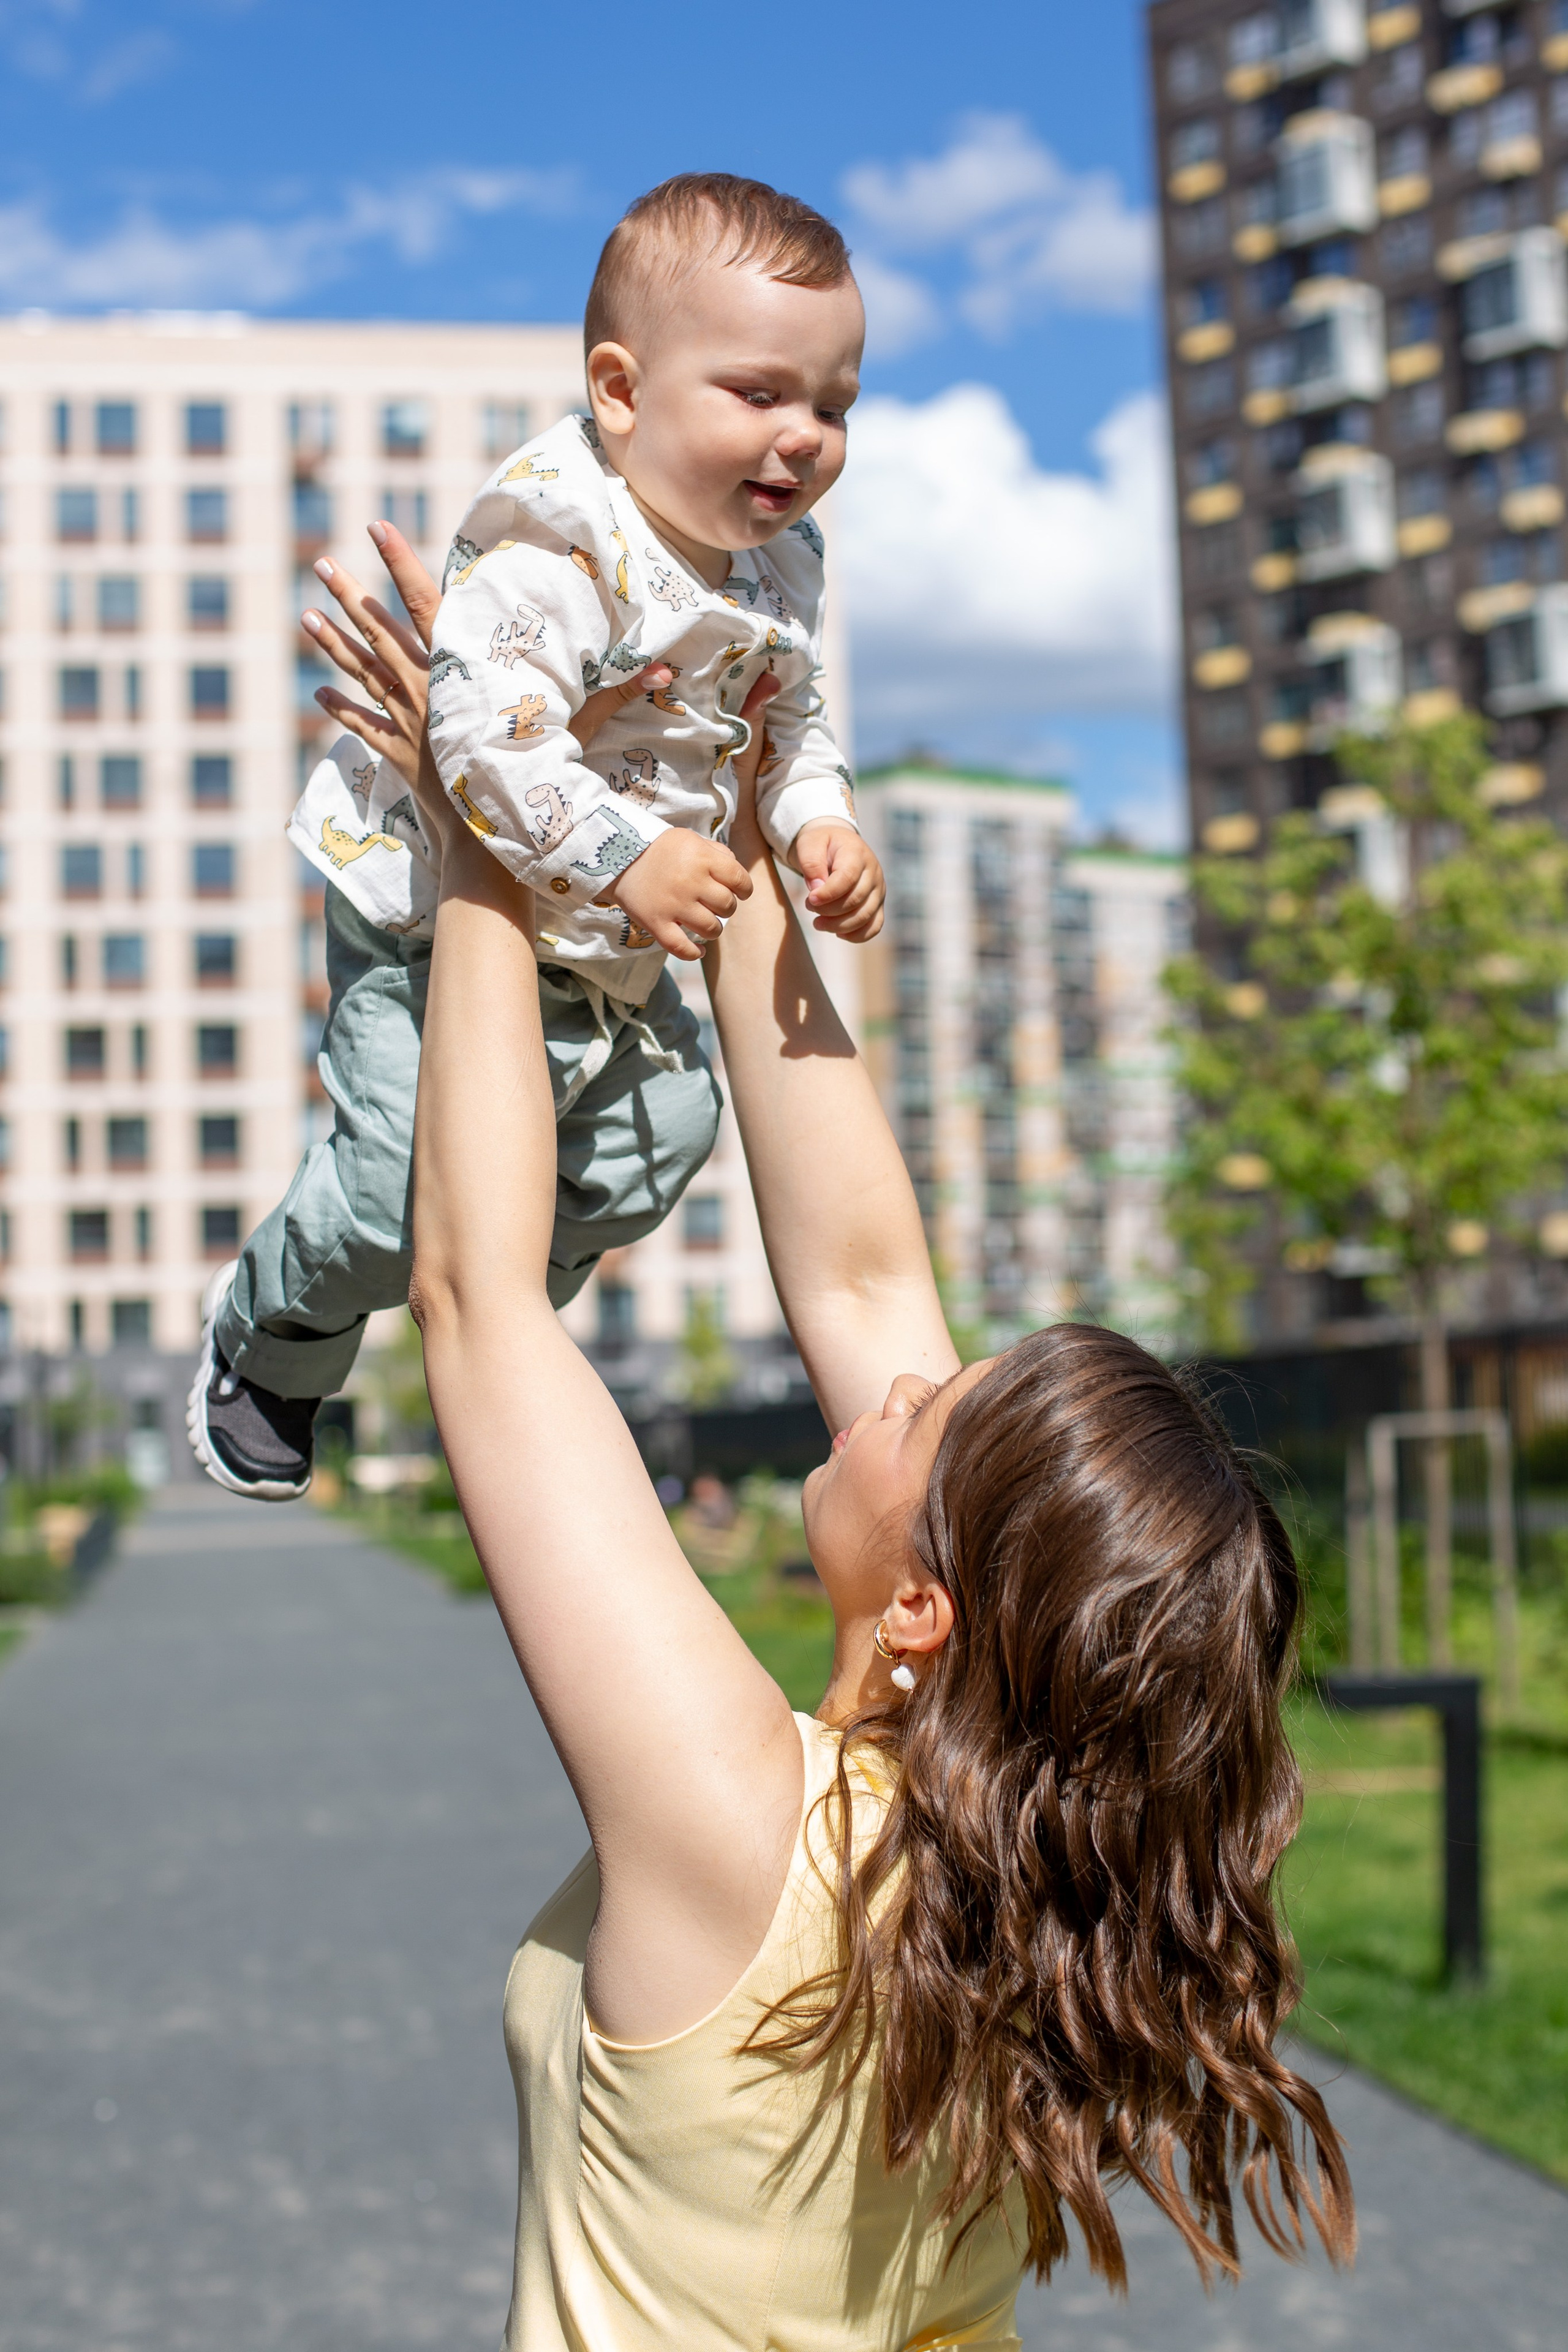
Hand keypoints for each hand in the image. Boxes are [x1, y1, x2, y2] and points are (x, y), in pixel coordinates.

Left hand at [306, 524, 676, 786]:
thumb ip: (615, 696)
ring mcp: (407, 721)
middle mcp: (426, 688)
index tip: (378, 527)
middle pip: (381, 631)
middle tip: (322, 560)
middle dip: (351, 594)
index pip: (427, 605)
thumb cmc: (532, 781)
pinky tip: (320, 695)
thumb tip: (666, 671)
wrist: (489, 841)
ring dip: (333, 645)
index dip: (401, 563)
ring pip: (363, 673)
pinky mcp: (398, 753)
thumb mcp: (576, 731)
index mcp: (460, 672)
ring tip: (304, 615)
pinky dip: (343, 710)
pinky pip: (362, 728)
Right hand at [596, 830, 752, 961]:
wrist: (617, 855)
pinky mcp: (655, 923)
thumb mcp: (690, 839)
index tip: (740, 892)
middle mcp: (690, 882)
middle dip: (727, 908)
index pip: (739, 879)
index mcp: (701, 858)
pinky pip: (681, 947)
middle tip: (716, 904)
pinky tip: (699, 950)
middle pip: (727, 906)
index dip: (745, 888)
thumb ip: (716, 852)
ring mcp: (673, 905)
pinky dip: (694, 953)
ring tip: (706, 924)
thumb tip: (736, 871)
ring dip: (713, 930)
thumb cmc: (659, 848)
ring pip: (710, 929)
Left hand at [790, 821, 885, 941]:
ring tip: (817, 922)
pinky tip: (837, 932)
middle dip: (828, 910)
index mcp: (857, 853)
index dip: (828, 893)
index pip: (847, 878)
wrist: (837, 845)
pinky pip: (874, 927)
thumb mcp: (810, 844)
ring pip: (864, 917)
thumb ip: (811, 863)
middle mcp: (873, 872)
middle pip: (855, 900)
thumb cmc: (822, 845)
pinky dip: (856, 935)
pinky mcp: (878, 904)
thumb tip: (817, 889)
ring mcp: (878, 890)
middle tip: (809, 906)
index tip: (810, 899)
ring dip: (838, 926)